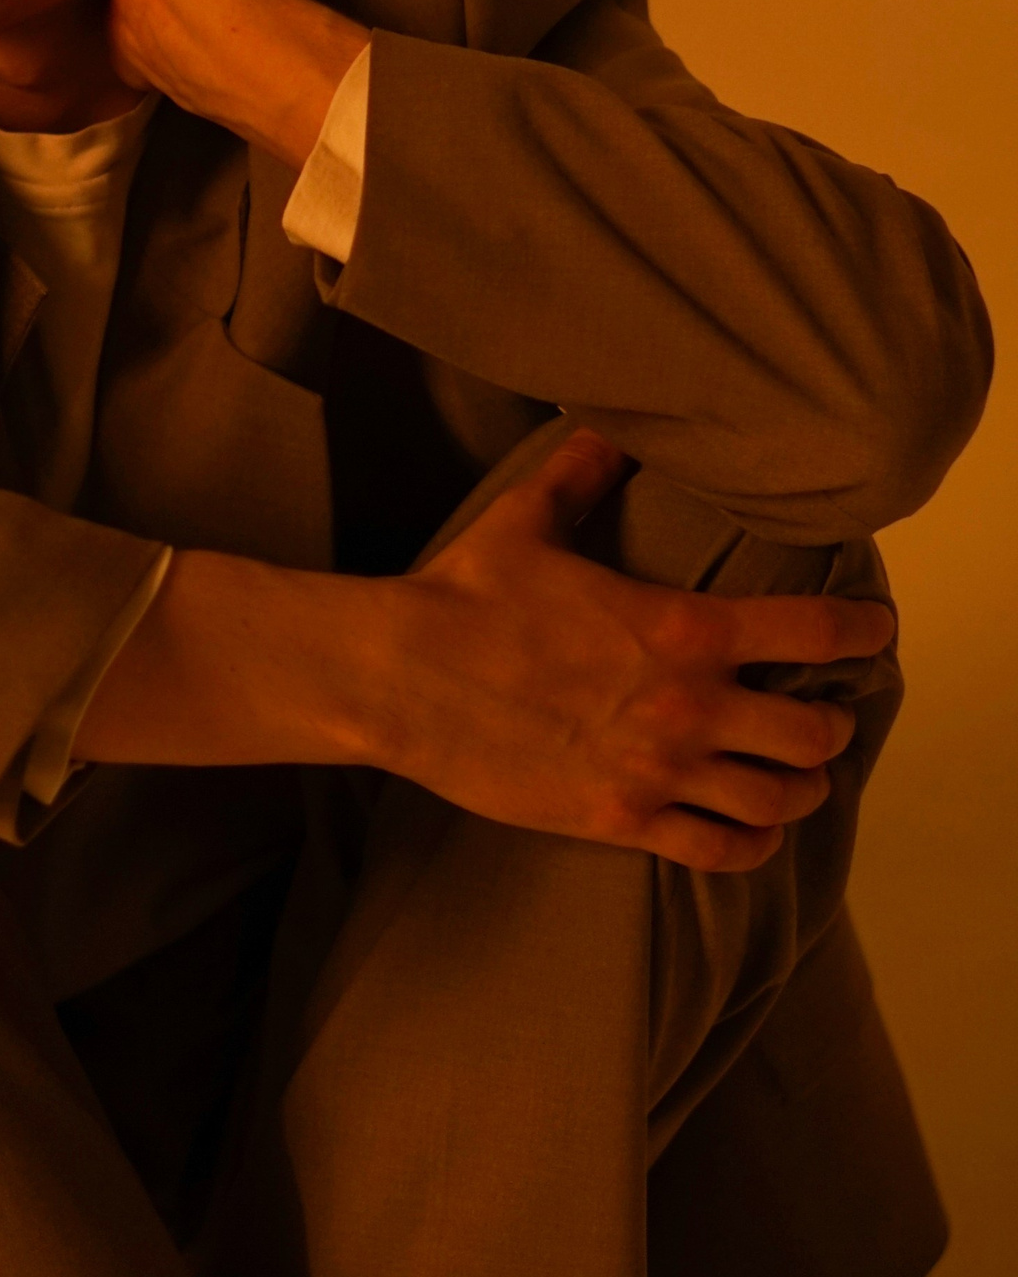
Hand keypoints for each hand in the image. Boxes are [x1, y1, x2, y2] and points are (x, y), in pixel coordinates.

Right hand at [386, 429, 894, 871]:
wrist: (402, 679)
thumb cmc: (465, 595)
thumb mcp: (527, 518)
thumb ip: (582, 472)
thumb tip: (606, 426)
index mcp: (682, 627)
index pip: (813, 631)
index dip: (859, 630)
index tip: (873, 631)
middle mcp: (689, 705)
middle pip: (814, 732)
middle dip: (829, 722)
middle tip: (823, 712)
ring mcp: (660, 770)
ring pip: (779, 797)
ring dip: (798, 785)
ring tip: (796, 775)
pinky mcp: (623, 819)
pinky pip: (721, 850)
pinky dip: (751, 842)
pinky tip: (752, 827)